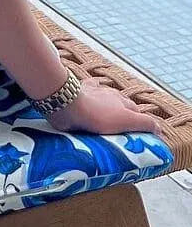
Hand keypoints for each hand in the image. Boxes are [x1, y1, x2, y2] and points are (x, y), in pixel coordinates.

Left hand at [48, 77, 165, 138]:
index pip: (137, 114)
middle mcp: (110, 95)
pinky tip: (88, 99)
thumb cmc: (98, 114)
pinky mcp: (78, 93)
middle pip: (121, 105)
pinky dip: (89, 94)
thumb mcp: (127, 121)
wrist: (68, 105)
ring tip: (106, 119)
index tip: (140, 135)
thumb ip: (144, 123)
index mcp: (122, 102)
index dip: (140, 124)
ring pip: (105, 98)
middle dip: (124, 115)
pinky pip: (86, 91)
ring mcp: (93, 92)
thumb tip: (159, 128)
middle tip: (122, 130)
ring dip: (107, 106)